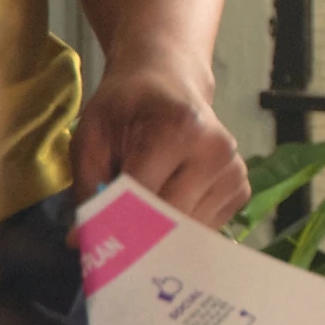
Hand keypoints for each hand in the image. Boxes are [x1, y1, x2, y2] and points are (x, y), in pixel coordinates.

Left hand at [74, 60, 249, 223]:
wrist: (168, 83)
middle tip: (110, 238)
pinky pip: (206, 227)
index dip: (112, 220)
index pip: (143, 193)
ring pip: (189, 229)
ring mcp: (234, 170)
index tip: (88, 240)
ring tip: (140, 213)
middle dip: (136, 232)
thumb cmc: (126, 108)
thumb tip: (83, 241)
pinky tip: (168, 203)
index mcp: (180, 127)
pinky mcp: (241, 188)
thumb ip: (88, 186)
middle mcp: (216, 150)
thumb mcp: (93, 136)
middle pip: (170, 216)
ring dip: (160, 232)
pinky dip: (181, 227)